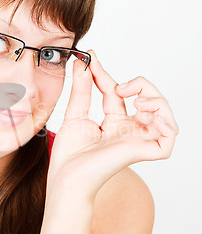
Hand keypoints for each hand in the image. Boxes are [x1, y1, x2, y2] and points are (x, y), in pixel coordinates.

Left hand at [46, 50, 178, 204]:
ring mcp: (137, 141)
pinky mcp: (143, 152)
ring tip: (138, 101)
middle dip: (142, 84)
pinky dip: (166, 123)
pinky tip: (147, 113)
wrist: (65, 174)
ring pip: (165, 116)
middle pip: (151, 101)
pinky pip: (168, 139)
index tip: (91, 58)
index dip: (107, 74)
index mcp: (114, 122)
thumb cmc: (68, 153)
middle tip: (121, 86)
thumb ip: (82, 87)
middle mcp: (129, 131)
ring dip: (157, 100)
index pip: (120, 92)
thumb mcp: (75, 112)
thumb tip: (83, 62)